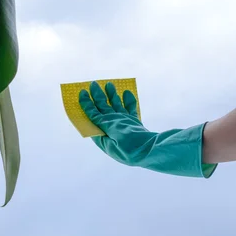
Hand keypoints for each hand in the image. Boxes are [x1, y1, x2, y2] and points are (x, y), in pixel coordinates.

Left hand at [79, 81, 216, 177]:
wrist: (153, 152)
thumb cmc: (131, 147)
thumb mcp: (113, 133)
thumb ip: (103, 121)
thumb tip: (90, 113)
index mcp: (104, 136)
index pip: (91, 118)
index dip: (85, 104)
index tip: (81, 93)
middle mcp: (113, 131)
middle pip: (103, 110)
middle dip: (98, 96)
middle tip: (94, 83)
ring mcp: (124, 127)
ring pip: (116, 108)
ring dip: (112, 96)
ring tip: (110, 84)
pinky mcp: (135, 125)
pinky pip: (130, 110)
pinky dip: (129, 101)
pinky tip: (127, 92)